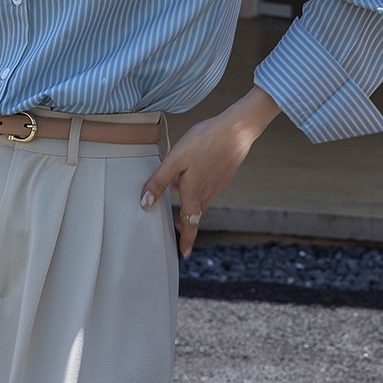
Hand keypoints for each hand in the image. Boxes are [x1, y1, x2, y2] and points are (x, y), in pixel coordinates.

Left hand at [140, 86, 280, 257]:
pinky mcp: (225, 173)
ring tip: (180, 197)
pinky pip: (210, 187)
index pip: (189, 224)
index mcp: (194, 193)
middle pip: (195, 214)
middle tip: (175, 226)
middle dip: (185, 222)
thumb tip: (145, 204)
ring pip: (203, 200)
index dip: (186, 239)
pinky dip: (201, 189)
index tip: (184, 253)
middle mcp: (208, 192)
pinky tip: (195, 173)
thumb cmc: (203, 141)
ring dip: (192, 205)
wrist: (236, 129)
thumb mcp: (174, 159)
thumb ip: (159, 181)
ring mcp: (218, 183)